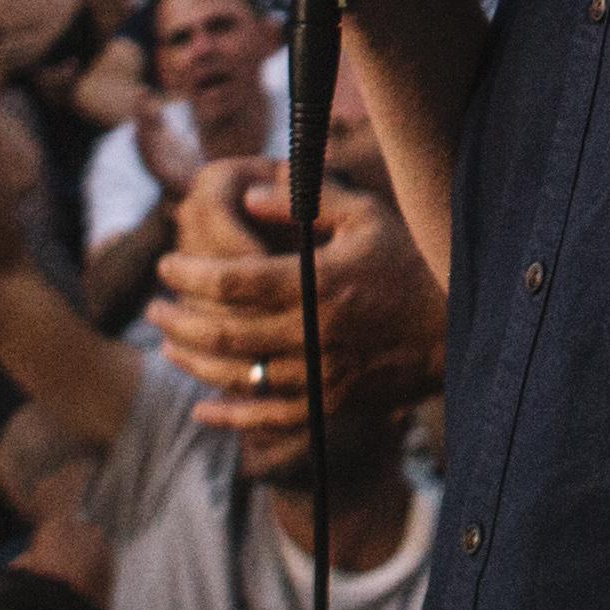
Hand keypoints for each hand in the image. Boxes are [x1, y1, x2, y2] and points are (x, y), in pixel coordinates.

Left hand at [158, 156, 450, 422]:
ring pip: (241, 376)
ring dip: (195, 361)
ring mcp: (322, 375)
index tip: (167, 264)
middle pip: (228, 333)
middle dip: (181, 319)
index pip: (237, 281)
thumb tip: (252, 191)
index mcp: (321, 285)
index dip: (193, 274)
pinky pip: (270, 418)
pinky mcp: (330, 404)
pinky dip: (232, 416)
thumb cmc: (408, 263)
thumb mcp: (367, 217)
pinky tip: (202, 408)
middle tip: (153, 307)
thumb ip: (309, 200)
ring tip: (167, 342)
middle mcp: (316, 334)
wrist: (455, 331)